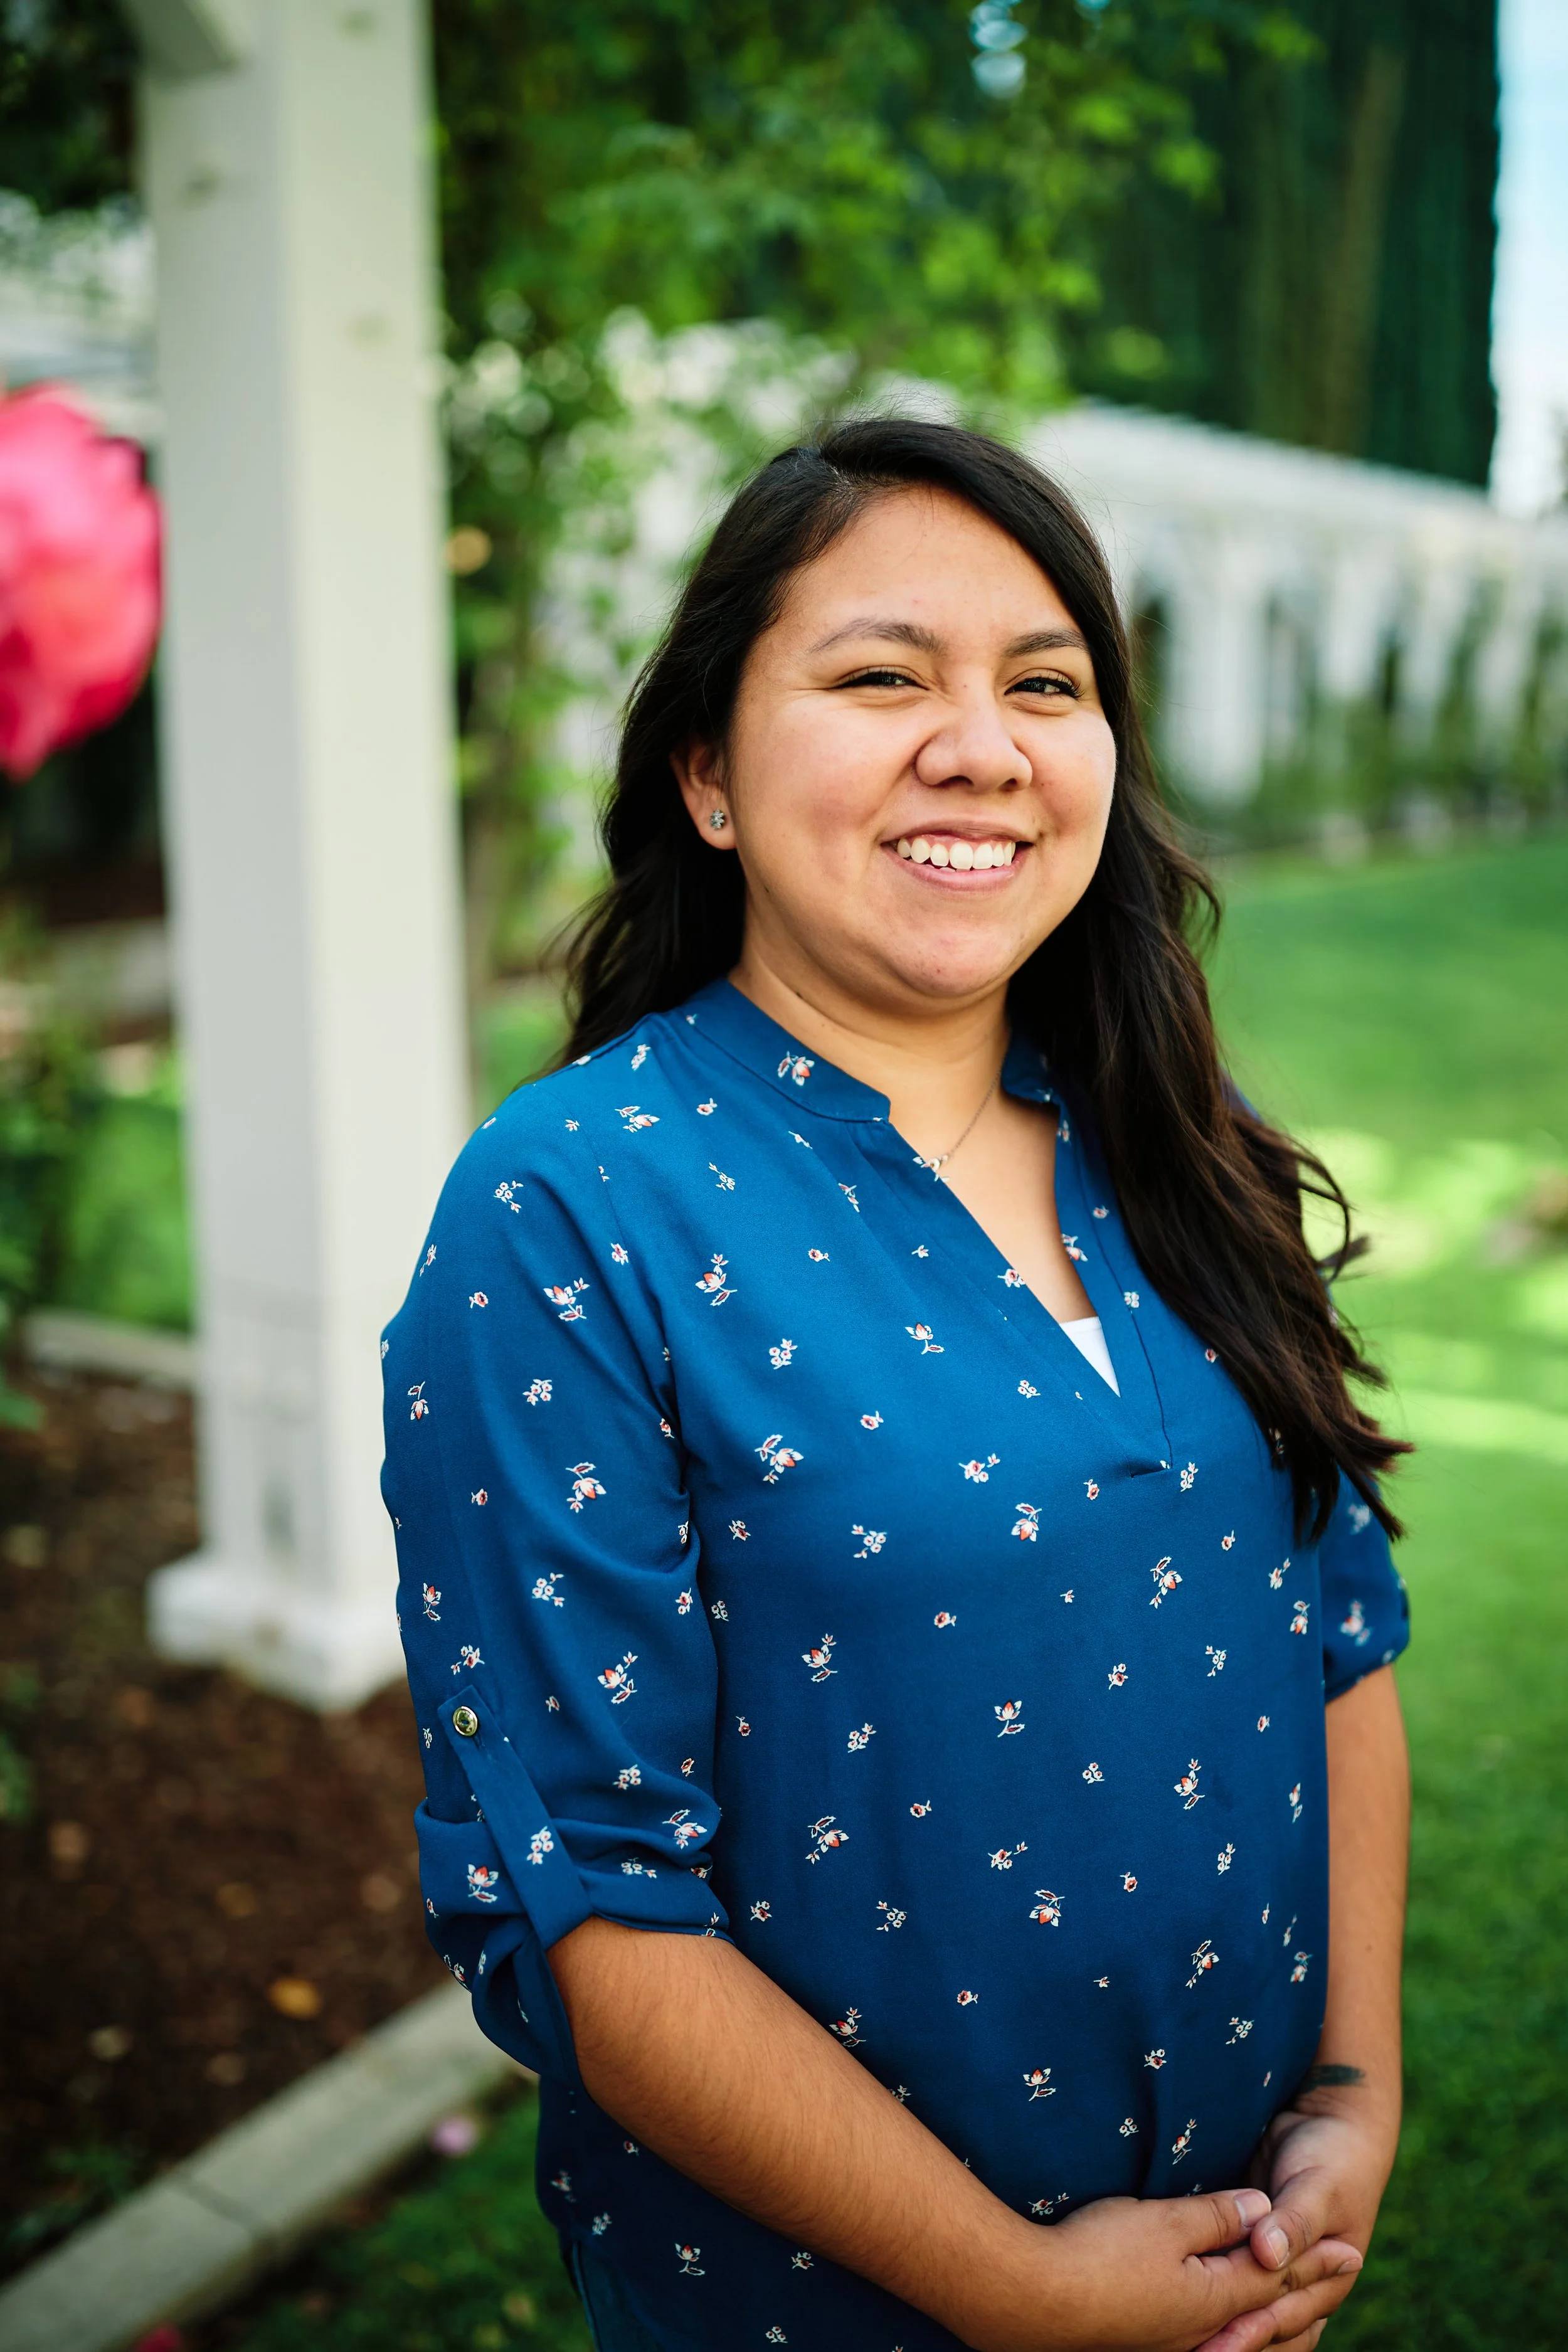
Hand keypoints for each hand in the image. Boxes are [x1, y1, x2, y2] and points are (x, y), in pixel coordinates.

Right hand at [968, 2186, 1360, 2351]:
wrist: (1033, 2302)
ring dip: (1276, 2313)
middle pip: (1267, 2310)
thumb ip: (1218, 2217)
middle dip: (1308, 2289)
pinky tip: (1227, 2318)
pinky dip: (1239, 2325)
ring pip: (1242, 2328)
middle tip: (1344, 2271)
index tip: (1353, 2249)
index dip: (1315, 2259)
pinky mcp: (1146, 2340)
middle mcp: (1204, 2331)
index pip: (1278, 2275)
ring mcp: (1174, 2342)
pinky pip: (1212, 2335)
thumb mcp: (1167, 2224)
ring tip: (1301, 2302)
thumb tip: (1260, 2209)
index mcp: (1216, 2299)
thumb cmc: (1100, 2256)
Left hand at [1192, 2102, 1397, 2351]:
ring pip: (1250, 2314)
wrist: (1329, 2121)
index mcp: (1328, 2282)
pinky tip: (1182, 2309)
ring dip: (1221, 2328)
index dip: (1251, 2333)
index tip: (1216, 2348)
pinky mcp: (1253, 2251)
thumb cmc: (1333, 2156)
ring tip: (1185, 2344)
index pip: (1285, 2318)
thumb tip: (1268, 2256)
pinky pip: (1232, 2282)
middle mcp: (1303, 2287)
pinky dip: (1213, 2297)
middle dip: (1231, 2341)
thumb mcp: (1320, 2186)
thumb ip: (1296, 2221)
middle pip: (1267, 2329)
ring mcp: (1277, 2271)